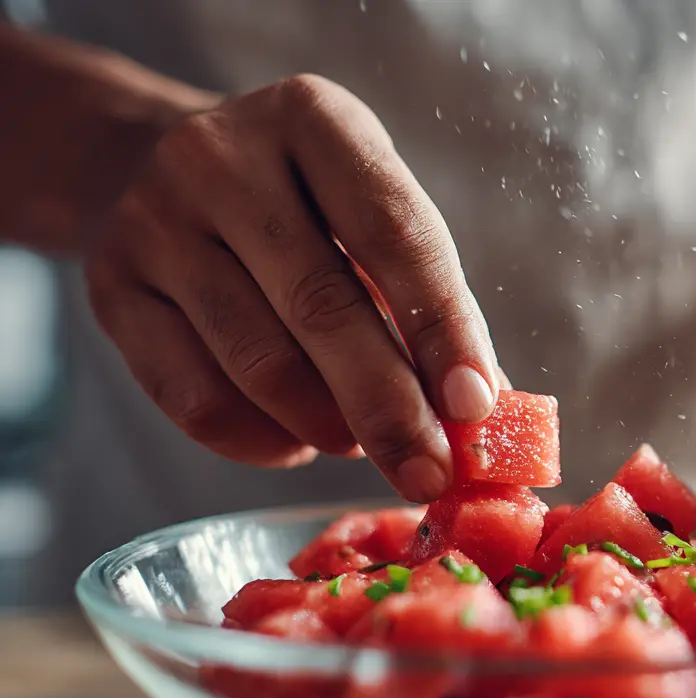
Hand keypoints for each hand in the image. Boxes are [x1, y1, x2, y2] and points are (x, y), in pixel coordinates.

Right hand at [86, 74, 506, 502]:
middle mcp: (222, 157)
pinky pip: (195, 399)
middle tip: (432, 473)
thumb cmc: (302, 204)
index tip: (476, 407)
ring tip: (364, 442)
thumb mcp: (367, 209)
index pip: (394, 234)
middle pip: (322, 306)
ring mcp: (154, 220)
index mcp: (314, 118)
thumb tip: (478, 411)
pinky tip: (299, 440)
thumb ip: (419, 296)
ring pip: (259, 364)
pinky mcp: (110, 288)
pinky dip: (263, 441)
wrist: (151, 167)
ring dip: (328, 426)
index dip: (442, 328)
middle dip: (390, 407)